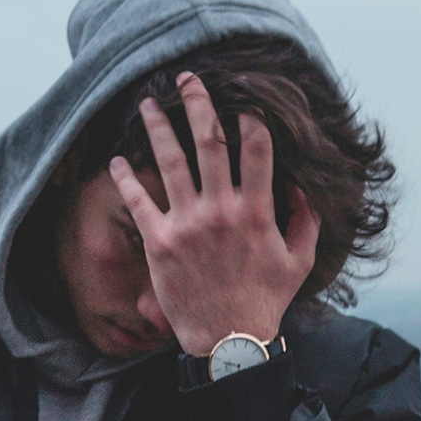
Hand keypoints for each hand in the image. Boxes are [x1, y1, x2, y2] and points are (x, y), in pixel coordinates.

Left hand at [108, 72, 320, 355]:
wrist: (228, 341)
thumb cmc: (264, 300)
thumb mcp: (299, 259)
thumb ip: (305, 219)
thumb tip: (301, 185)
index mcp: (256, 211)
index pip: (255, 149)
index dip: (249, 117)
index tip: (242, 97)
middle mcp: (220, 210)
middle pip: (209, 143)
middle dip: (198, 104)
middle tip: (187, 79)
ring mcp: (187, 224)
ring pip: (170, 162)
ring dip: (157, 128)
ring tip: (147, 103)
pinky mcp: (160, 243)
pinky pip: (139, 202)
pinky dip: (125, 179)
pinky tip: (115, 161)